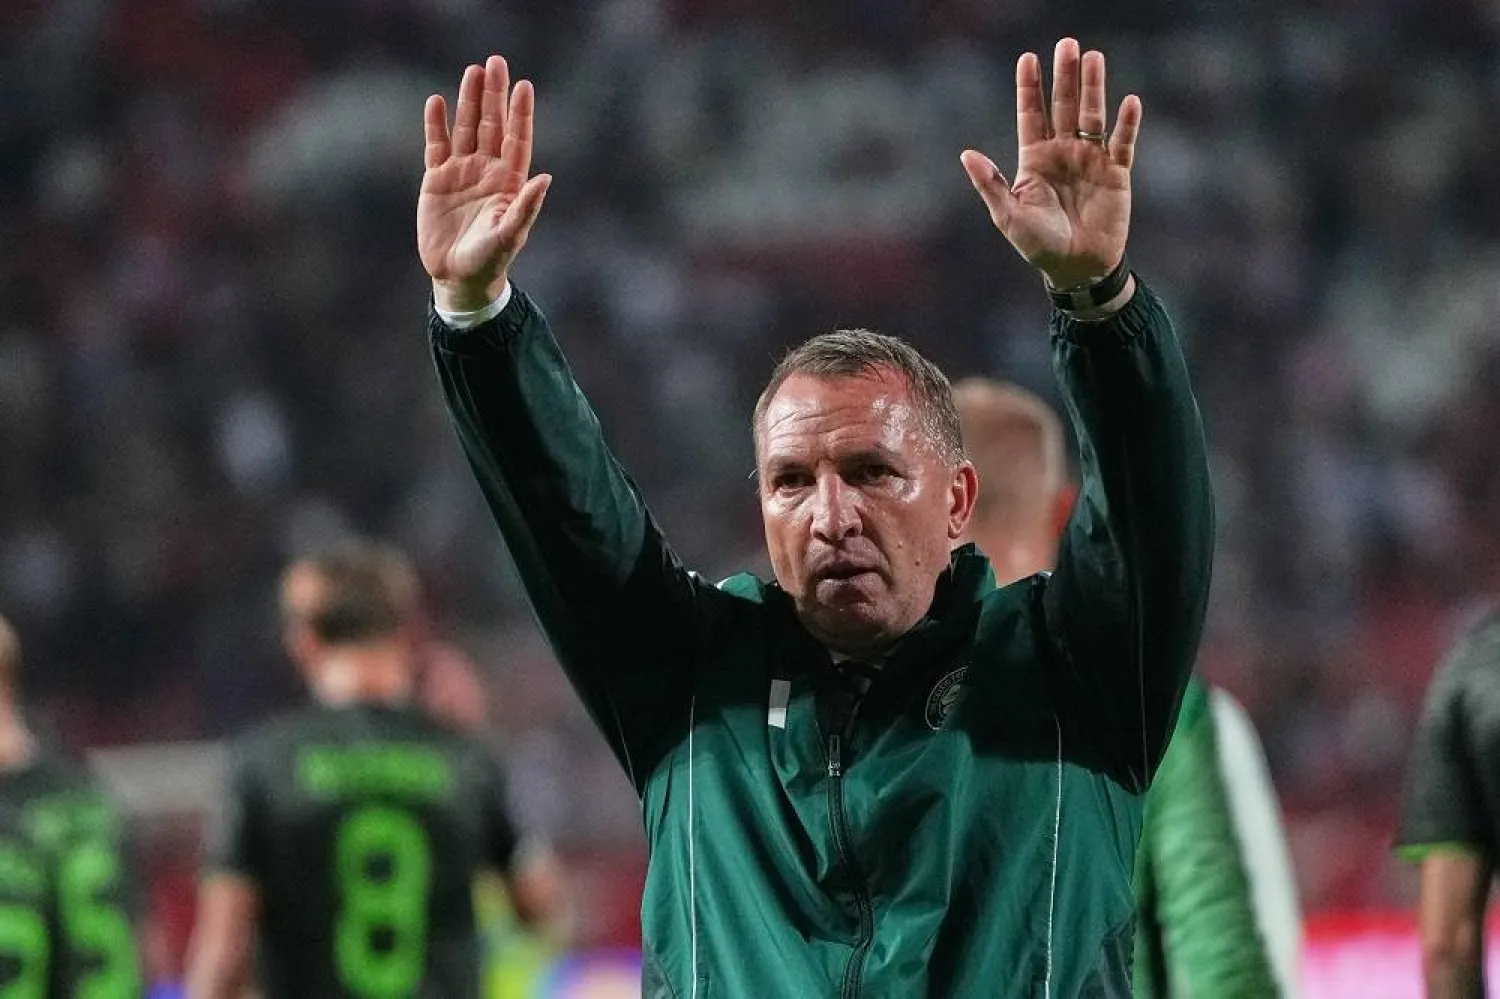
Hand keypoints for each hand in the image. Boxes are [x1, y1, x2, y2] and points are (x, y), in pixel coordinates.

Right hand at [418, 56, 551, 311]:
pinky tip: (436, 102)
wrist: (459, 277)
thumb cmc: (490, 260)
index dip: (520, 113)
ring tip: (472, 71)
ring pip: (465, 129)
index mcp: (509, 181)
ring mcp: (462, 172)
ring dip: (468, 100)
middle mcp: (487, 171)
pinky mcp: (437, 180)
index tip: (523, 85)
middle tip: (495, 62)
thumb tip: (546, 178)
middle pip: (491, 124)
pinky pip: (436, 146)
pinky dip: (436, 125)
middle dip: (494, 95)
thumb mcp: (510, 235)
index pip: (516, 139)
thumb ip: (526, 207)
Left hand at [961, 38, 1139, 289]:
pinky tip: (1129, 101)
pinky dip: (1127, 124)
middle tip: (1067, 44)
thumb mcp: (1009, 216)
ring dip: (1093, 89)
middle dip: (1065, 76)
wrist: (1076, 270)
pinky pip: (1122, 144)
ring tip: (1094, 58)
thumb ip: (990, 184)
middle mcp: (1063, 153)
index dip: (1029, 87)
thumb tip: (966, 154)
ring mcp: (1091, 160)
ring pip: (1092, 116)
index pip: (1031, 115)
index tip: (1028, 57)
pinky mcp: (1117, 174)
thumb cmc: (1038, 245)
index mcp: (1034, 159)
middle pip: (1063, 106)